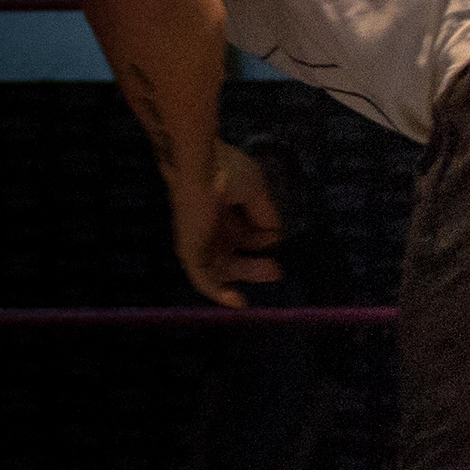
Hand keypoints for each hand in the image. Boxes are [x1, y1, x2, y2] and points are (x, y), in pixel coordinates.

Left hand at [173, 141, 286, 307]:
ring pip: (223, 269)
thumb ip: (266, 216)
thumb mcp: (256, 192)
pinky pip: (204, 281)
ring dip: (247, 273)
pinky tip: (239, 301)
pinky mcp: (190, 253)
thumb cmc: (227, 173)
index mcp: (224, 211)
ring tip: (273, 272)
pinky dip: (220, 294)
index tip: (279, 243)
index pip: (244, 235)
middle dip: (255, 264)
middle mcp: (210, 228)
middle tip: (277, 269)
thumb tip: (276, 235)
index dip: (263, 240)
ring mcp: (199, 241)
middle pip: (234, 255)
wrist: (198, 168)